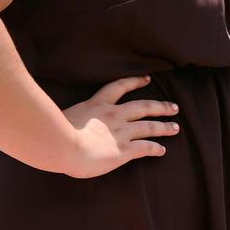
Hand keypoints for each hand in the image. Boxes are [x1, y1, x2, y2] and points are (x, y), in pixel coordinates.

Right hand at [60, 76, 179, 175]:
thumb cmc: (54, 133)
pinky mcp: (123, 150)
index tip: (147, 79)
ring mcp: (120, 132)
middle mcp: (113, 115)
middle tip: (174, 107)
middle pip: (143, 106)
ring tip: (175, 127)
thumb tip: (63, 121)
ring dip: (164, 127)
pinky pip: (145, 147)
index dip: (135, 82)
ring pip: (149, 127)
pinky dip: (156, 148)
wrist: (61, 145)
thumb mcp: (60, 116)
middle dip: (160, 107)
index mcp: (97, 105)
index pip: (119, 87)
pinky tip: (162, 150)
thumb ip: (70, 117)